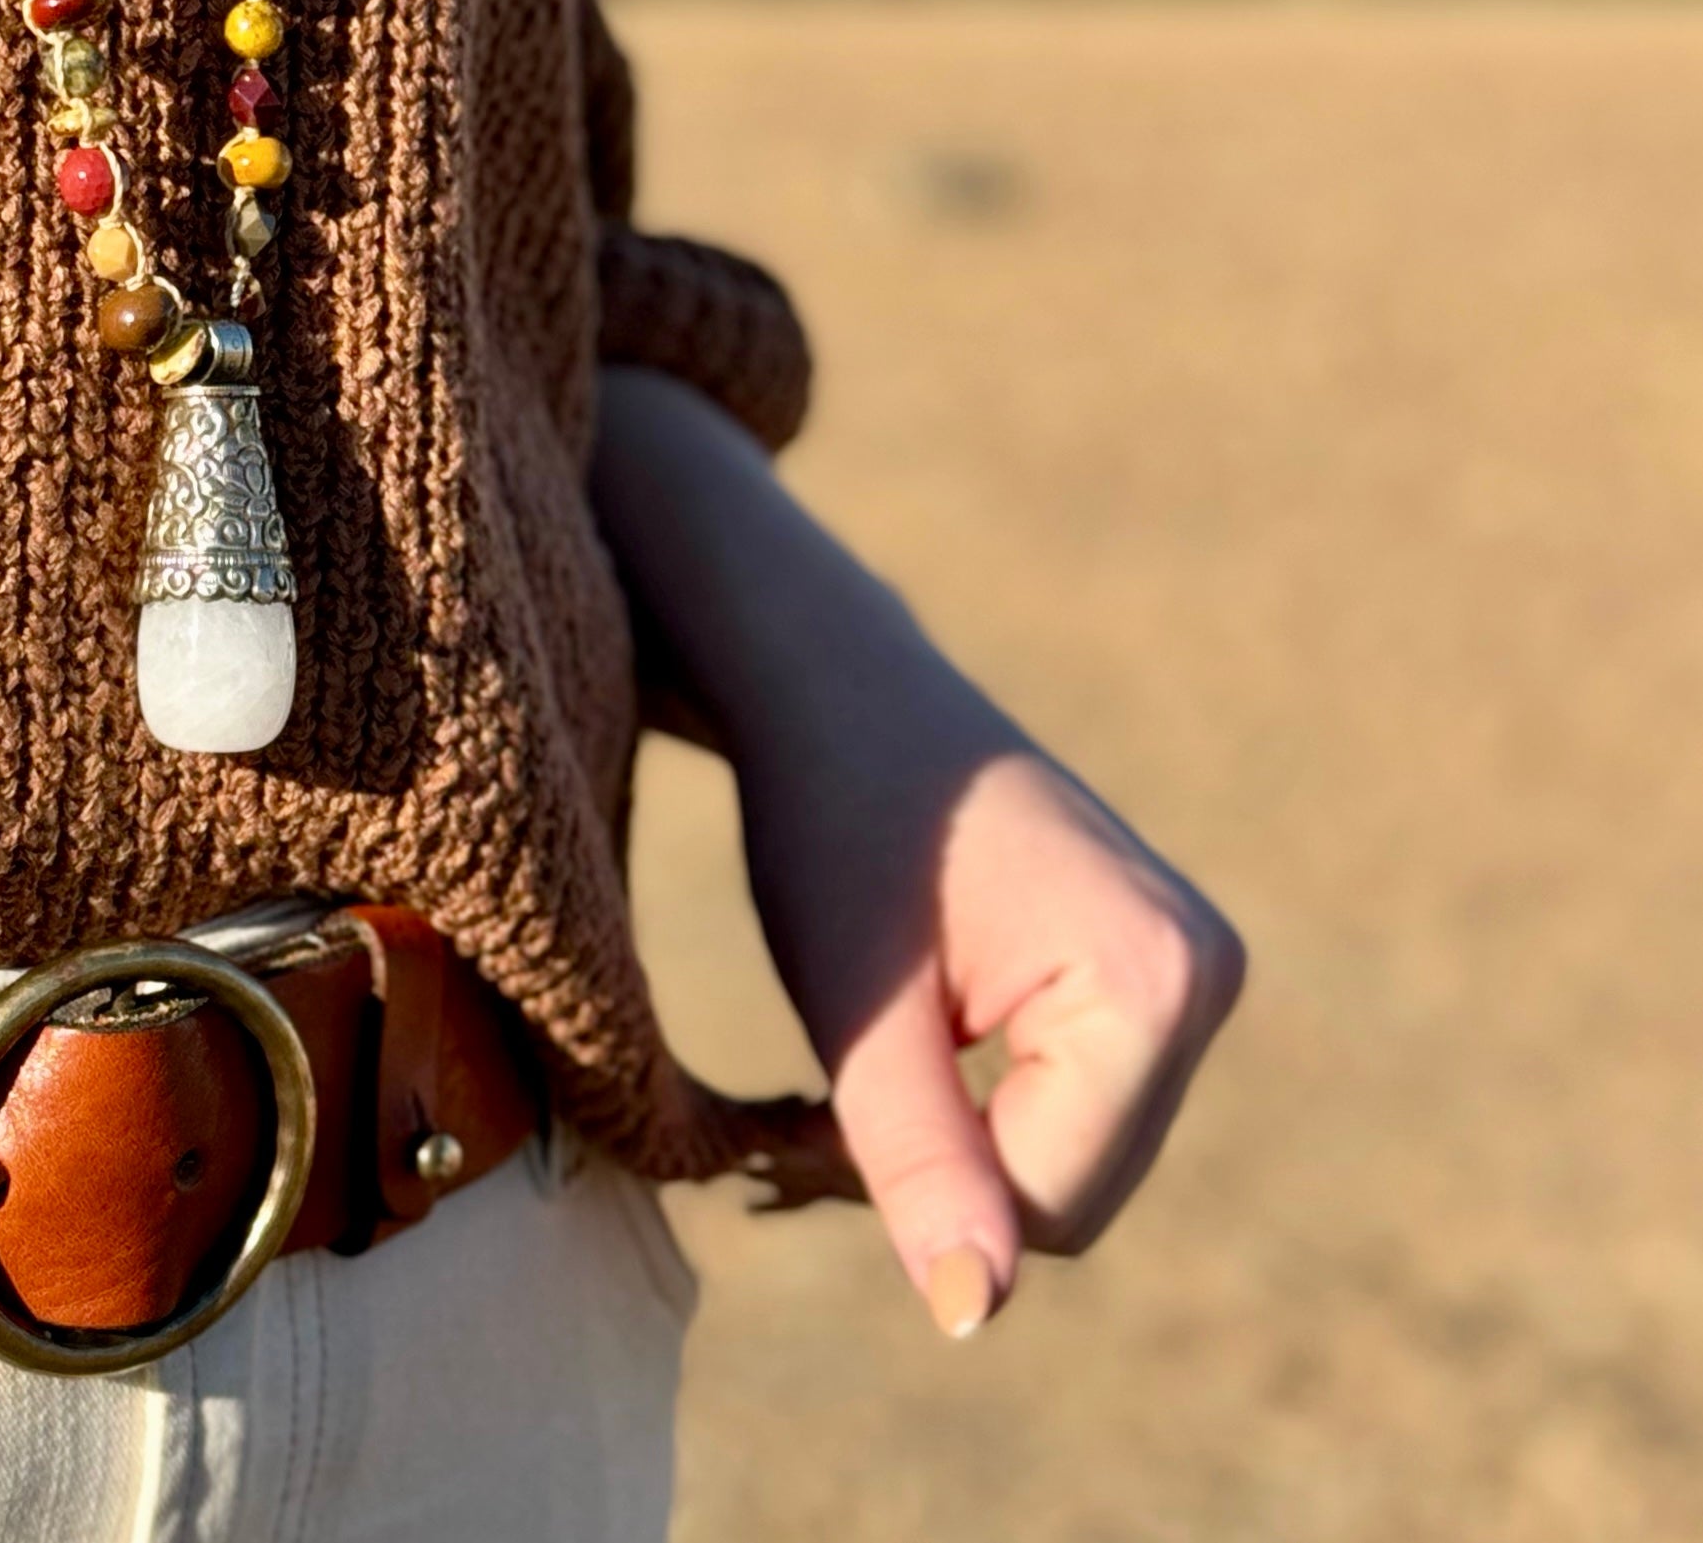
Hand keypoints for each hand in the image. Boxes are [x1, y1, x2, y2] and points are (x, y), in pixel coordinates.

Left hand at [593, 368, 1245, 1336]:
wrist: (834, 685)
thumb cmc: (831, 822)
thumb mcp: (857, 1007)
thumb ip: (918, 1161)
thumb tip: (974, 1317)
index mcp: (1156, 984)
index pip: (1049, 1206)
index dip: (915, 1199)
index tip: (796, 1133)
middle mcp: (1205, 976)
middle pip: (1072, 1192)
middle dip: (936, 1181)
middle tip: (799, 1120)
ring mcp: (1190, 967)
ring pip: (1069, 1156)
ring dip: (950, 1152)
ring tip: (834, 1088)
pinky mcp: (1151, 964)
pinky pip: (1074, 1100)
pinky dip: (978, 1109)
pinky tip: (896, 1057)